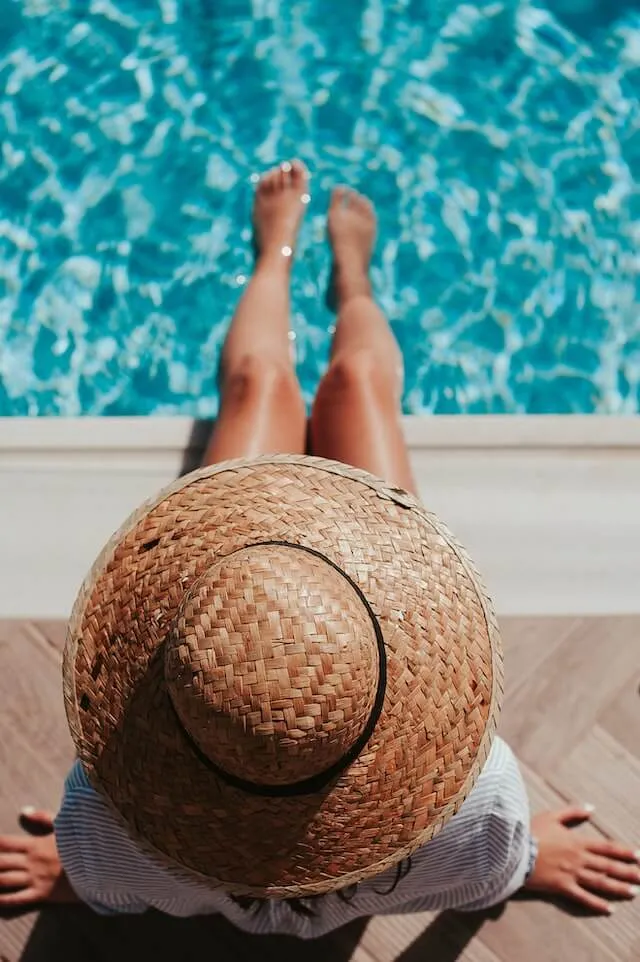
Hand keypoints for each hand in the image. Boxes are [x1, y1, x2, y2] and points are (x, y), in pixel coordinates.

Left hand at [0, 809, 77, 907]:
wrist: (101, 862)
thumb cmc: (84, 842)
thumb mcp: (65, 825)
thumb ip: (43, 818)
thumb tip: (24, 810)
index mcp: (35, 843)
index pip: (4, 843)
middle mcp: (31, 861)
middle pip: (0, 862)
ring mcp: (35, 878)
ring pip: (4, 880)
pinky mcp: (42, 894)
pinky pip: (18, 899)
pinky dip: (3, 900)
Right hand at [525, 806, 639, 913]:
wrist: (513, 849)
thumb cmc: (531, 830)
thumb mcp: (551, 815)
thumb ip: (572, 812)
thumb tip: (591, 808)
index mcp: (577, 841)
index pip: (606, 847)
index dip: (623, 851)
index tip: (638, 855)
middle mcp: (579, 859)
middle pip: (608, 867)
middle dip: (627, 872)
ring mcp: (572, 874)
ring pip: (600, 882)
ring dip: (618, 888)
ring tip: (633, 892)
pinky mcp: (562, 887)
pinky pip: (583, 897)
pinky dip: (596, 904)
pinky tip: (608, 909)